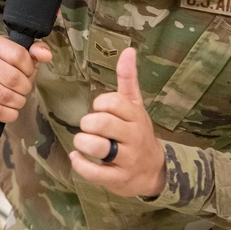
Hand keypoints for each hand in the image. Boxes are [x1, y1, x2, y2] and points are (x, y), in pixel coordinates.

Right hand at [0, 35, 51, 123]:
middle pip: (12, 77)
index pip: (18, 55)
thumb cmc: (5, 67)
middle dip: (24, 88)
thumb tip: (46, 55)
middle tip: (23, 90)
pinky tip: (10, 111)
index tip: (27, 73)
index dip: (29, 69)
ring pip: (3, 95)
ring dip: (17, 102)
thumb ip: (36, 51)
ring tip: (17, 100)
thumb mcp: (21, 56)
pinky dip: (8, 114)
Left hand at [70, 47, 166, 197]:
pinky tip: (76, 157)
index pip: (112, 102)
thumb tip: (128, 50)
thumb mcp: (135, 105)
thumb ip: (128, 79)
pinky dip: (79, 164)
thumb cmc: (137, 132)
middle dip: (88, 124)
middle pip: (101, 123)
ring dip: (82, 143)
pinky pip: (94, 172)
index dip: (100, 104)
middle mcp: (133, 137)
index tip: (100, 109)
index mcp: (135, 116)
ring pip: (96, 146)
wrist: (153, 171)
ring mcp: (127, 159)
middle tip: (90, 128)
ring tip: (84, 143)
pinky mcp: (118, 179)